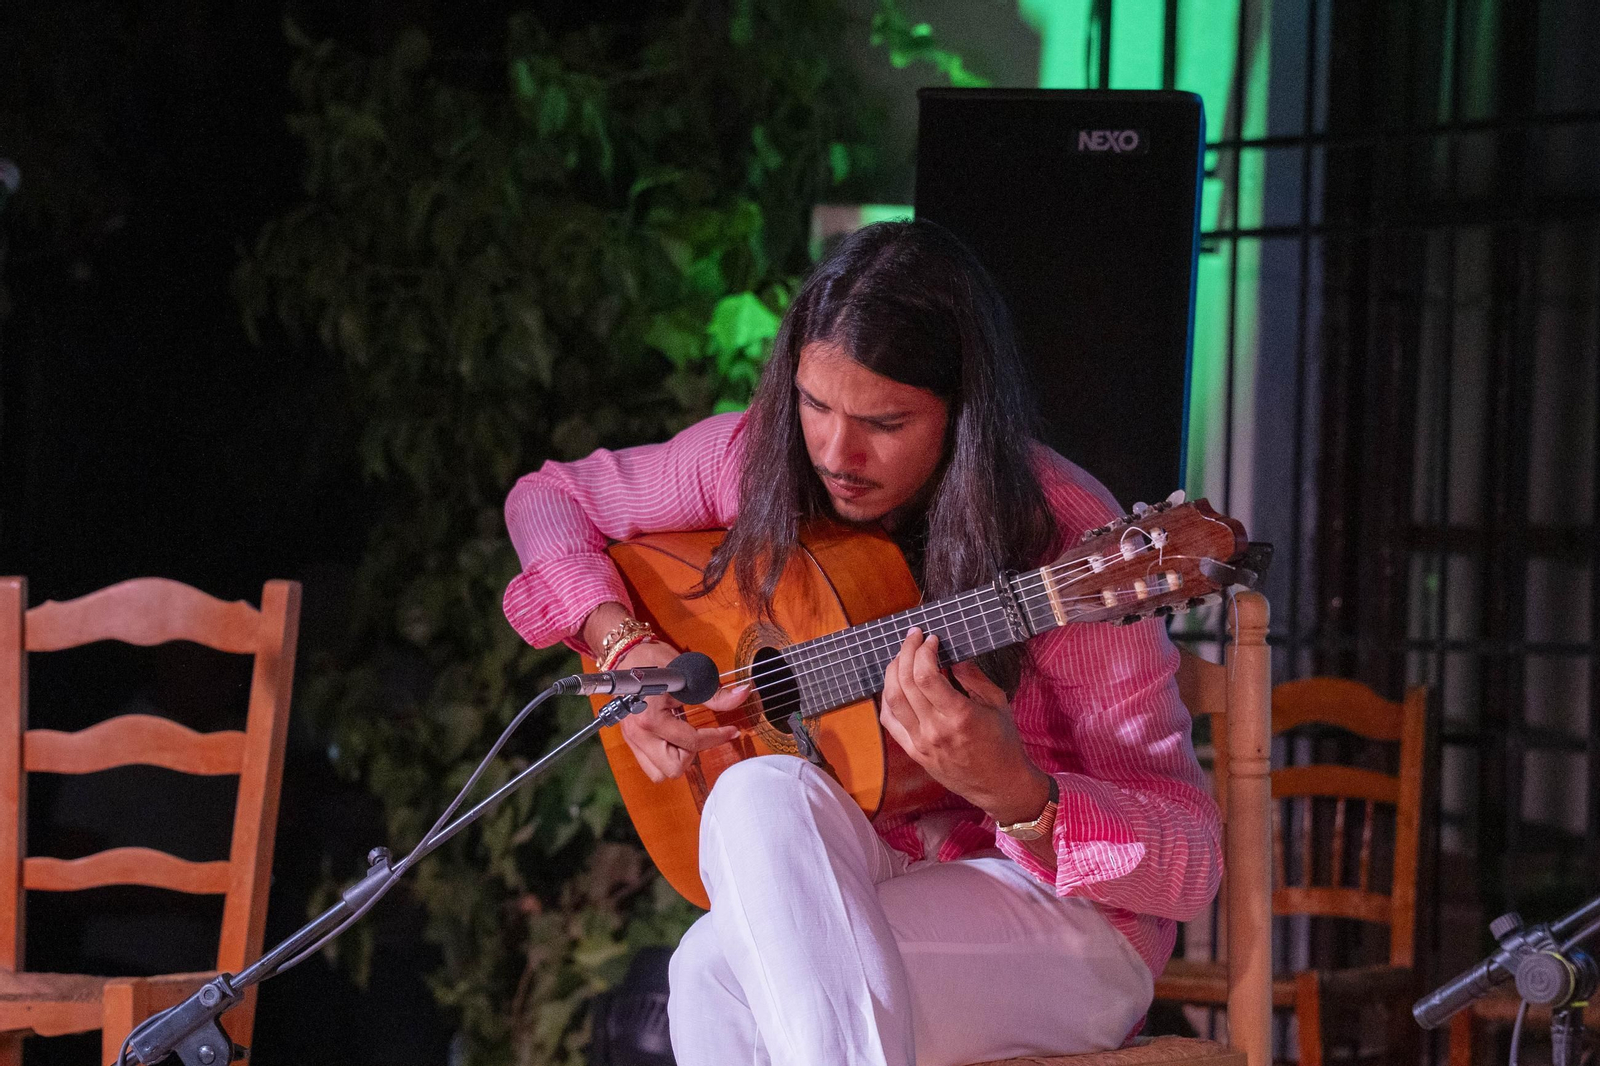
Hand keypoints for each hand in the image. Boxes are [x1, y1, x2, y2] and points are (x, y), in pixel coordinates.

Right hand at [613, 639, 748, 781]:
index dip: (717, 737)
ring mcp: (631, 739)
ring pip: (660, 774)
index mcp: (651, 719)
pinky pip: (650, 765)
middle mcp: (639, 734)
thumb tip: (743, 694)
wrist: (628, 655)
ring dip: (676, 759)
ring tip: (683, 737)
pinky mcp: (630, 740)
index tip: (731, 730)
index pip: (691, 742)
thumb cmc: (656, 662)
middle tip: (697, 734)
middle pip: (673, 769)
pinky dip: (665, 758)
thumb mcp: (688, 675)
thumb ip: (716, 694)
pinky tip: (673, 738)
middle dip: (691, 754)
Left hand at [878, 628, 1052, 822]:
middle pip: (905, 683)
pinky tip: (895, 684)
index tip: (931, 638)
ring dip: (892, 672)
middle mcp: (935, 730)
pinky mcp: (913, 752)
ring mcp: (920, 743)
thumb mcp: (997, 703)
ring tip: (902, 655)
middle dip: (906, 652)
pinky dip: (887, 698)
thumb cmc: (1003, 742)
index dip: (924, 651)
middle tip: (913, 637)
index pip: (926, 676)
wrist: (999, 785)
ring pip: (892, 700)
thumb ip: (973, 676)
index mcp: (959, 716)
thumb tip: (951, 654)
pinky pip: (890, 721)